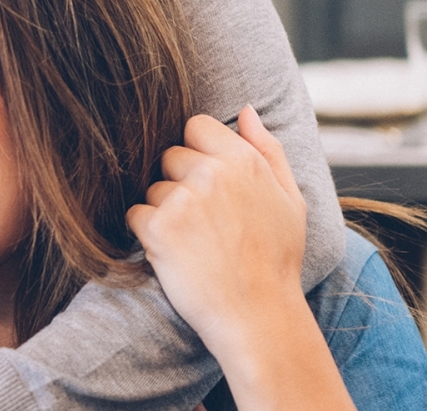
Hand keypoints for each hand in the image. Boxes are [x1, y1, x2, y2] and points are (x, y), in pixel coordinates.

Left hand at [125, 106, 306, 337]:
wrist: (257, 314)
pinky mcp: (158, 229)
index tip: (207, 181)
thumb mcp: (290, 200)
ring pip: (153, 188)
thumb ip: (267, 150)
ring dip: (165, 211)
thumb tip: (246, 110)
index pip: (195, 125)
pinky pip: (136, 215)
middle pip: (169, 156)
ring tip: (196, 241)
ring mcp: (182, 200)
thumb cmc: (277, 259)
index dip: (197, 151)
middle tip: (205, 221)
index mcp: (244, 161)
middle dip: (180, 182)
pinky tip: (176, 253)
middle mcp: (212, 174)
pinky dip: (148, 234)